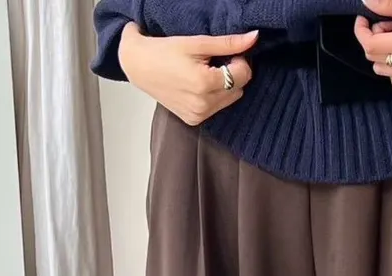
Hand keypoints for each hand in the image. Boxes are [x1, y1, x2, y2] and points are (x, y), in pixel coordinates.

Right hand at [118, 23, 257, 125]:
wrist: (138, 66)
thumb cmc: (164, 51)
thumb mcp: (197, 43)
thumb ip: (228, 43)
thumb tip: (254, 38)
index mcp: (205, 85)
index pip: (244, 75)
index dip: (240, 61)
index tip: (227, 52)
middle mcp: (203, 105)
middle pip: (239, 89)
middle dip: (233, 74)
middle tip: (214, 61)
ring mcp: (198, 116)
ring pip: (230, 100)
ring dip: (224, 86)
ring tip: (205, 72)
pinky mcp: (193, 121)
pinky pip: (216, 108)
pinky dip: (214, 96)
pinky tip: (198, 85)